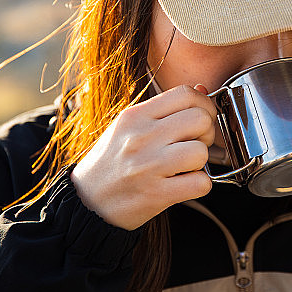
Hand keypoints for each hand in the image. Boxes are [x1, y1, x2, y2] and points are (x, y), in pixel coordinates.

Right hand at [70, 84, 215, 229]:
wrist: (85, 202)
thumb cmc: (111, 163)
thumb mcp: (128, 127)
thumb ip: (164, 109)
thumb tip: (202, 89)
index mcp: (136, 116)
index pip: (186, 94)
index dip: (204, 105)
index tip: (200, 120)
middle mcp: (141, 136)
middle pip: (200, 119)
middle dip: (206, 133)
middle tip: (194, 145)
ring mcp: (148, 165)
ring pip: (201, 151)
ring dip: (201, 162)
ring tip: (186, 166)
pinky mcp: (155, 194)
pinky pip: (200, 183)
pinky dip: (199, 185)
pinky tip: (184, 184)